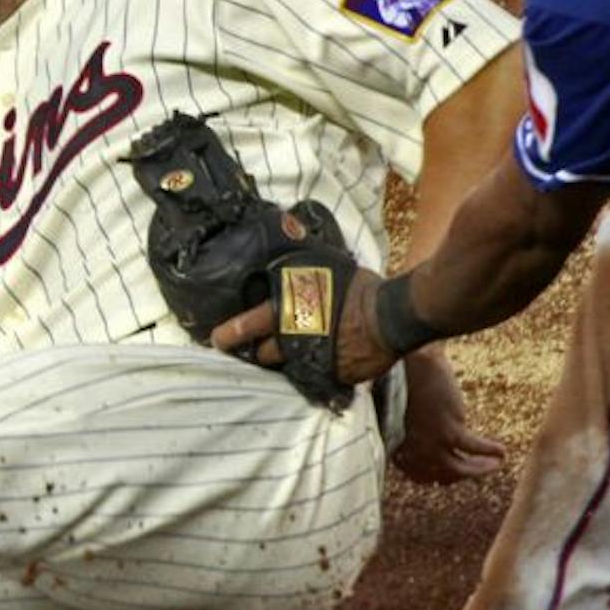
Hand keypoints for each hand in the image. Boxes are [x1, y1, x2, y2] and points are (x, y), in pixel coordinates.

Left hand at [211, 267, 399, 384]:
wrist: (391, 316)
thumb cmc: (358, 286)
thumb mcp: (323, 265)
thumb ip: (300, 265)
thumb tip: (287, 233)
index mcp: (287, 310)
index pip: (246, 326)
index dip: (228, 335)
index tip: (217, 340)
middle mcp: (293, 340)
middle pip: (262, 355)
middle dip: (257, 353)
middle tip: (255, 350)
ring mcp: (312, 361)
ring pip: (286, 369)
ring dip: (283, 363)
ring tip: (285, 358)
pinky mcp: (331, 377)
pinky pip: (316, 377)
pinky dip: (315, 370)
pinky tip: (321, 363)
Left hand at [391, 347, 505, 484]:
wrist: (409, 361)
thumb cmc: (402, 377)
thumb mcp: (400, 409)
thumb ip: (409, 425)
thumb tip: (426, 429)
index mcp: (398, 446)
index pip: (419, 475)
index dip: (437, 476)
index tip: (450, 474)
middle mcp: (414, 451)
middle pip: (442, 474)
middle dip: (463, 475)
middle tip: (480, 470)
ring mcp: (432, 443)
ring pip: (461, 468)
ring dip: (481, 468)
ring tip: (497, 464)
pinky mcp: (450, 430)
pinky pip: (474, 448)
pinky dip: (490, 451)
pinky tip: (502, 451)